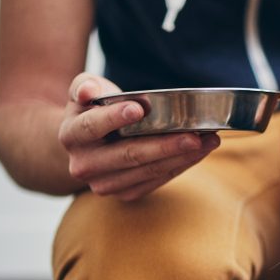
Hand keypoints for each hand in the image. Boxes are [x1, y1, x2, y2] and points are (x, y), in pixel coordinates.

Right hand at [58, 73, 219, 200]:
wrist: (86, 146)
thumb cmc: (92, 110)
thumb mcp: (85, 91)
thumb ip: (85, 86)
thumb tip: (88, 92)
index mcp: (71, 135)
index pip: (91, 127)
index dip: (114, 118)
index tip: (139, 108)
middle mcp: (84, 165)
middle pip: (128, 155)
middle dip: (165, 145)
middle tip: (194, 136)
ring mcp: (105, 184)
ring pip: (148, 171)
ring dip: (182, 157)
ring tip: (208, 141)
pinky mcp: (126, 194)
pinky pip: (158, 181)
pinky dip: (181, 166)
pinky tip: (200, 152)